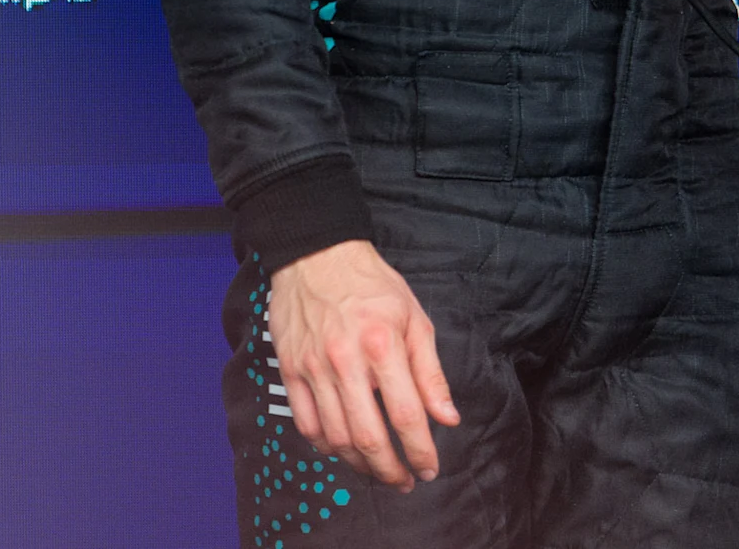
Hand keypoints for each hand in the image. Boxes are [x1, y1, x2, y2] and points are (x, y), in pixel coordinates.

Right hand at [268, 240, 460, 486]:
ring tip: (377, 472)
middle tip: (404, 482)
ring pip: (336, 437)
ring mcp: (313, 368)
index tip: (429, 469)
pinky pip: (306, 423)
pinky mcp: (290, 370)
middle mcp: (346, 361)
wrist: (316, 256)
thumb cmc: (373, 286)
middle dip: (390, 470)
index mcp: (383, 345)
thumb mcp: (414, 319)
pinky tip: (342, 451)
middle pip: (368, 436)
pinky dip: (325, 446)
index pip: (406, 414)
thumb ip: (431, 373)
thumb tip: (448, 417)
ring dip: (359, 465)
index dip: (421, 450)